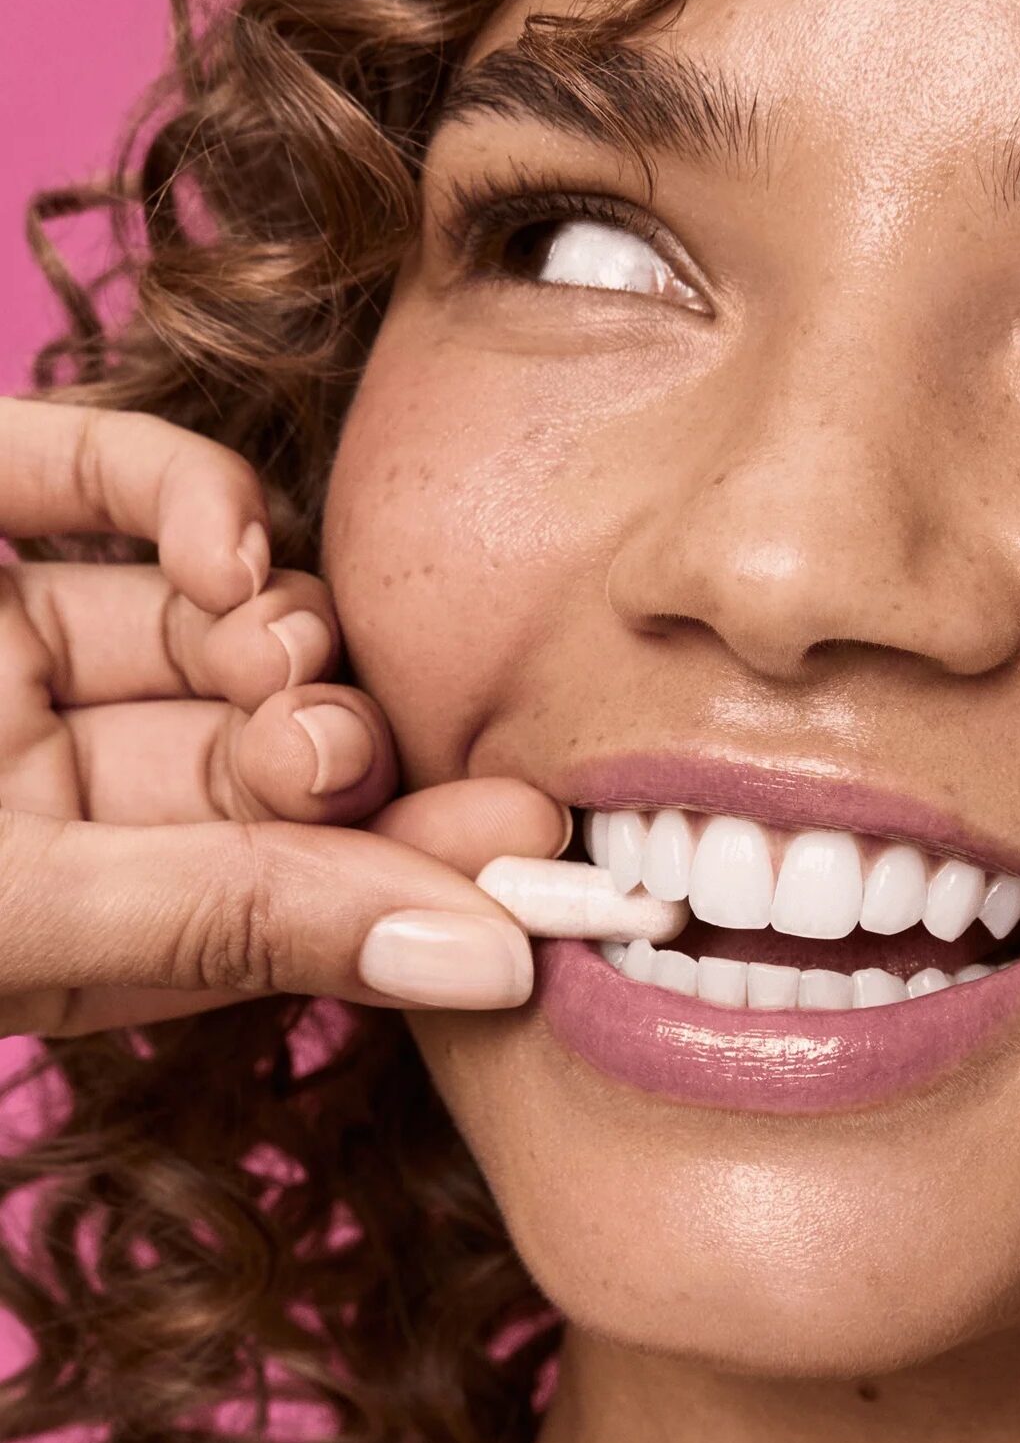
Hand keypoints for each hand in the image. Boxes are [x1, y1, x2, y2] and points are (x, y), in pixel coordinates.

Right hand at [0, 399, 564, 1036]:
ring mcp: (18, 640)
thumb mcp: (15, 910)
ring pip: (233, 623)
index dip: (419, 874)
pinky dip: (204, 498)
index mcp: (57, 911)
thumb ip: (238, 921)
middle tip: (341, 748)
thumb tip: (490, 965)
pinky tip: (227, 553)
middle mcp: (48, 779)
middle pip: (273, 761)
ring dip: (295, 631)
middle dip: (349, 751)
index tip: (543, 846)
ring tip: (267, 652)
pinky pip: (131, 477)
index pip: (284, 898)